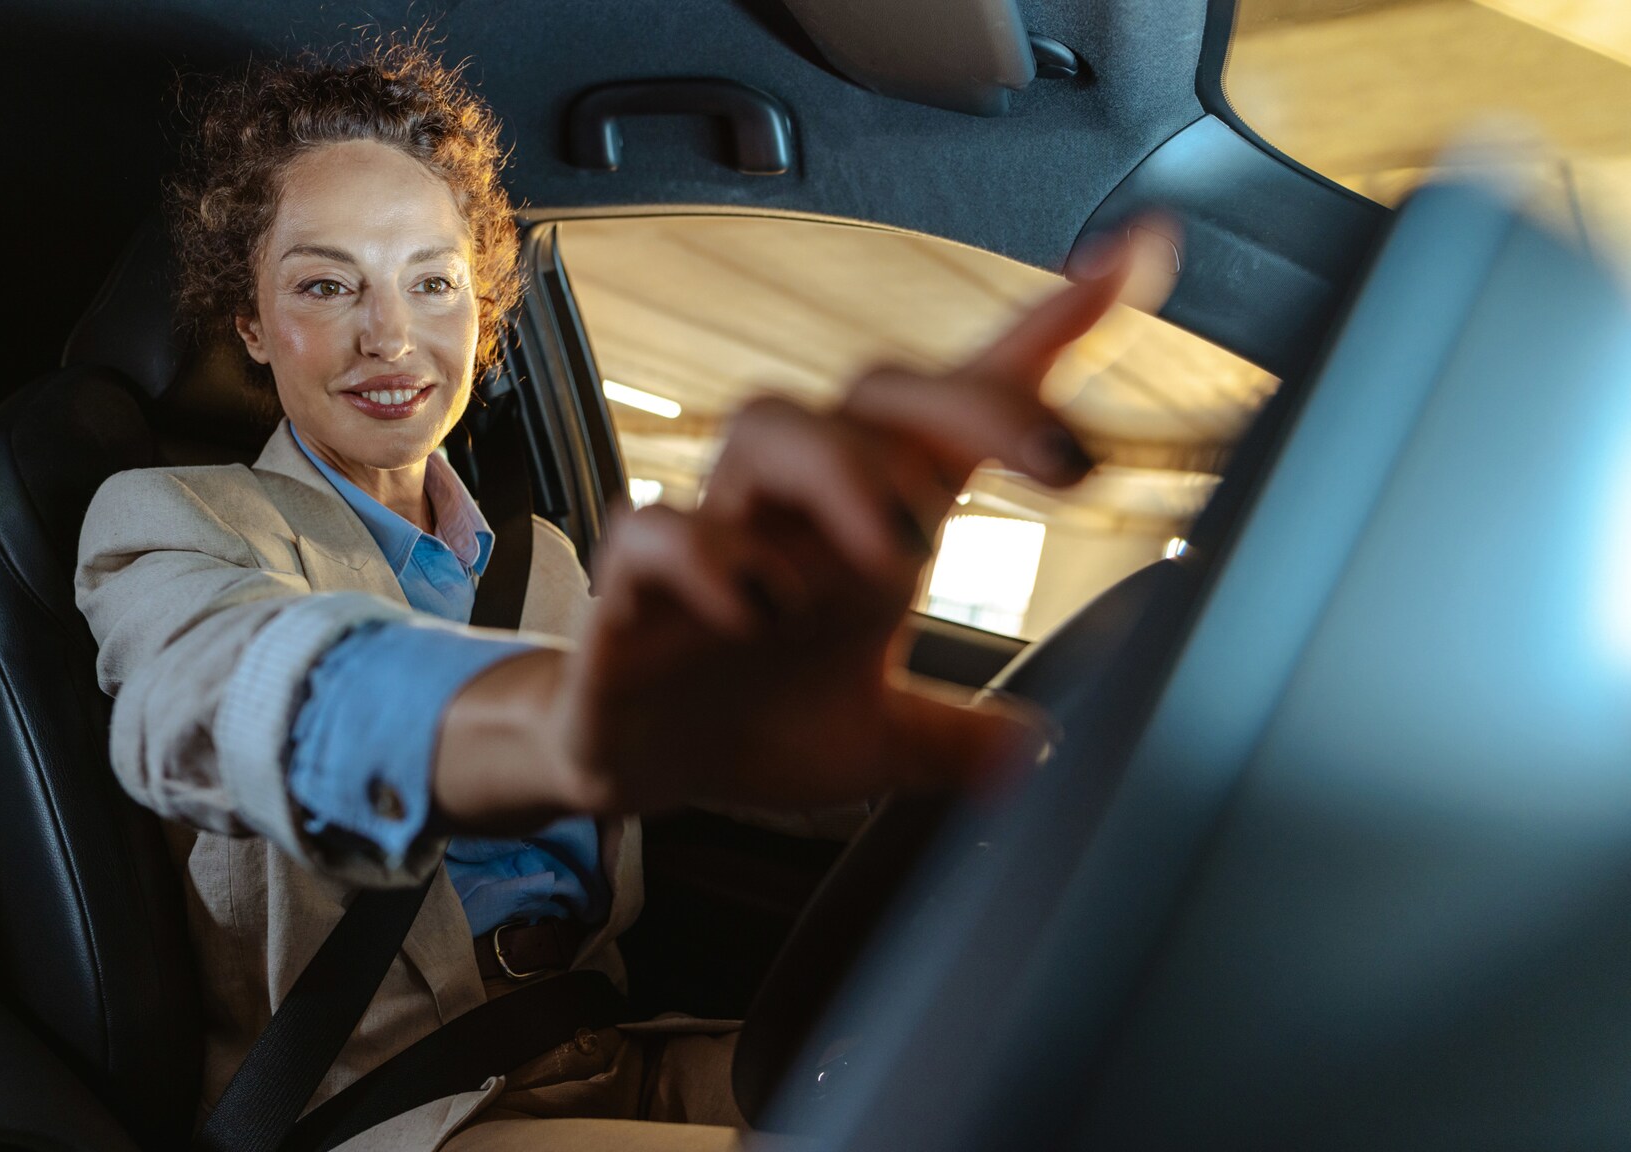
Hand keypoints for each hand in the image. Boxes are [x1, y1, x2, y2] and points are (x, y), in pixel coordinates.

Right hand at [433, 226, 1172, 826]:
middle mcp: (800, 508)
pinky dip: (710, 554)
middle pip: (875, 392)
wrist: (634, 765)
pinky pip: (655, 527)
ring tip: (900, 554)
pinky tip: (756, 609)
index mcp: (873, 525)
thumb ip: (956, 739)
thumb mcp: (878, 742)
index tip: (1138, 257)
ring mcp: (716, 532)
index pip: (961, 410)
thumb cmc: (755, 719)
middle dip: (969, 404)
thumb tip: (1041, 751)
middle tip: (1058, 461)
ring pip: (768, 424)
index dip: (1046, 330)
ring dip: (846, 470)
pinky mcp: (632, 583)